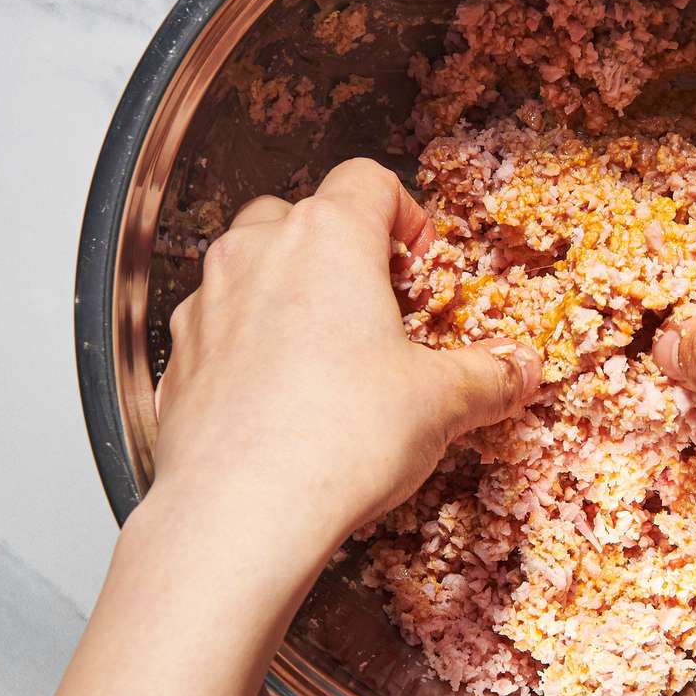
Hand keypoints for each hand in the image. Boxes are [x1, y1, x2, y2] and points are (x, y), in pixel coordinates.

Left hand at [146, 158, 541, 574]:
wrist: (238, 514)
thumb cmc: (338, 439)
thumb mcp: (440, 404)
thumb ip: (487, 375)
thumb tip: (517, 369)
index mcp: (328, 237)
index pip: (369, 181)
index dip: (406, 216)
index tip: (423, 267)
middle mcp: (259, 252)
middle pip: (304, 215)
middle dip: (343, 254)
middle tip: (380, 311)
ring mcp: (208, 302)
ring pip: (252, 267)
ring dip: (290, 294)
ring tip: (330, 357)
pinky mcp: (178, 357)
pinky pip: (220, 327)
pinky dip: (249, 344)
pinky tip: (282, 399)